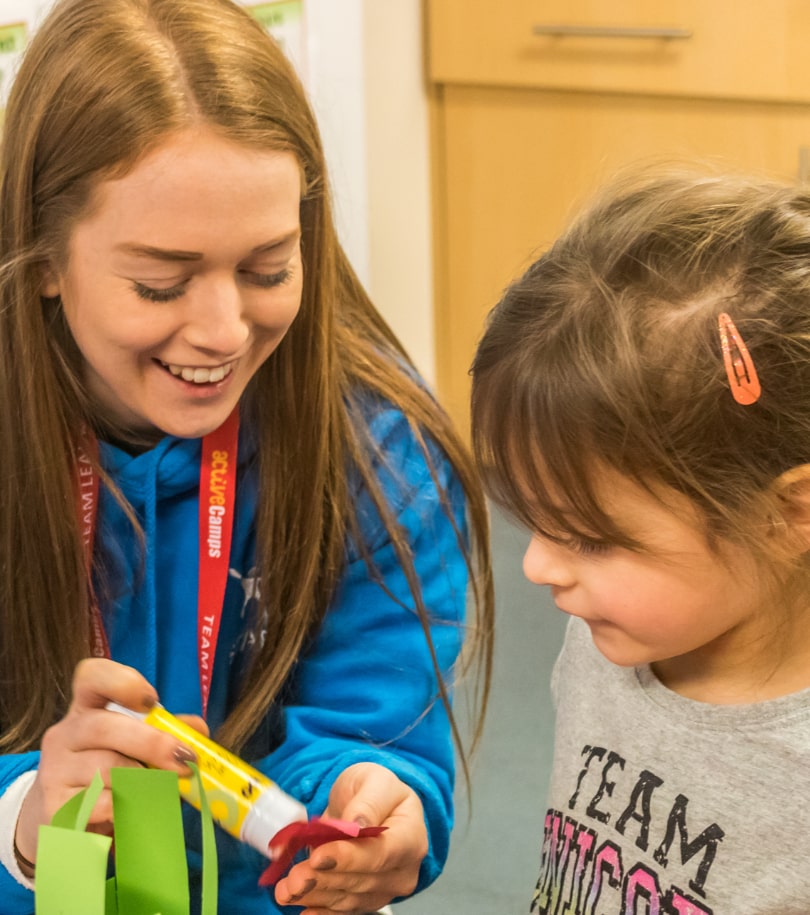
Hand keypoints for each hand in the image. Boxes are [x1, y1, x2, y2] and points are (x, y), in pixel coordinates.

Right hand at [14, 658, 206, 869]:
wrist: (68, 822)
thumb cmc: (113, 774)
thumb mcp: (137, 747)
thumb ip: (167, 732)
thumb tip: (197, 729)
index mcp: (87, 708)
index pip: (91, 677)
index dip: (122, 682)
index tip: (152, 702)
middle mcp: (65, 733)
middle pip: (104, 726)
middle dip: (152, 743)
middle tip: (185, 761)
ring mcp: (54, 770)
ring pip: (106, 769)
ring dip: (144, 780)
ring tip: (161, 790)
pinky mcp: (55, 807)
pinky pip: (100, 803)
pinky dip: (126, 807)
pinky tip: (131, 811)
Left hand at [275, 762, 427, 914]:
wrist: (371, 803)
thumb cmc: (376, 789)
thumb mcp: (374, 779)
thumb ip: (368, 802)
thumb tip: (357, 824)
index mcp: (411, 835)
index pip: (381, 853)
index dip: (349, 858)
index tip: (319, 857)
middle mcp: (402, 869)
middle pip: (361, 880)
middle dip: (324, 879)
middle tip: (294, 877)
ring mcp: (385, 888)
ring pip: (348, 898)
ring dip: (314, 895)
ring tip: (286, 889)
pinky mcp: (365, 899)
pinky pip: (342, 909)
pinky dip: (319, 909)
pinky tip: (300, 906)